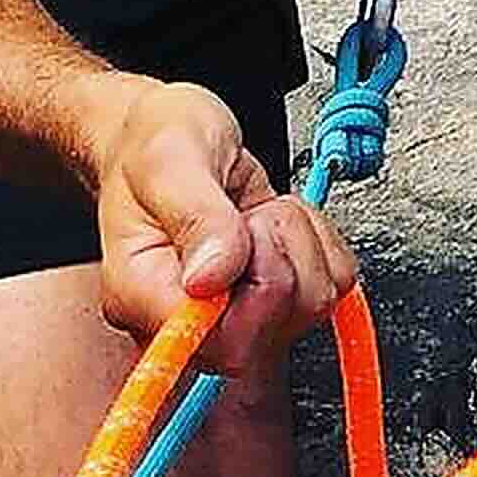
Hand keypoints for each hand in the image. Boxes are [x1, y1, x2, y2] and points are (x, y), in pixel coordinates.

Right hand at [91, 78, 357, 374]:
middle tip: (248, 214)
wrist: (167, 134)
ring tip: (256, 212)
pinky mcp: (275, 298)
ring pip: (312, 302)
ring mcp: (234, 315)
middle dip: (281, 251)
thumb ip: (195, 216)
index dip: (255, 287)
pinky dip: (318, 238)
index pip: (219, 342)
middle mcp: (187, 322)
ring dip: (300, 239)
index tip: (244, 231)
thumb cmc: (154, 144)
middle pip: (273, 328)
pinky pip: (334, 282)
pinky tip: (275, 220)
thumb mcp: (169, 159)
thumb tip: (211, 279)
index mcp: (142, 298)